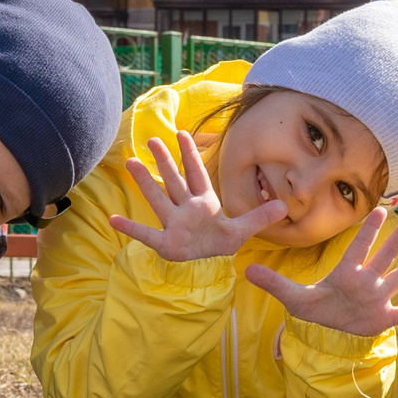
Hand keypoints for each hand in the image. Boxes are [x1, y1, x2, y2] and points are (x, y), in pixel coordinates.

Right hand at [109, 132, 286, 261]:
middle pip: (174, 181)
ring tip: (131, 163)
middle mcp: (186, 208)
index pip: (197, 174)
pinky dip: (131, 229)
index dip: (190, 154)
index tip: (181, 134)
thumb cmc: (219, 241)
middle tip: (152, 140)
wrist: (207, 263)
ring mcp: (174, 224)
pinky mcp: (166, 243)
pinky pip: (146, 234)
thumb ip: (259, 217)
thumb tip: (283, 205)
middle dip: (165, 161)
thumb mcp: (242, 230)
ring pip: (159, 199)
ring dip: (146, 183)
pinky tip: (113, 220)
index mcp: (204, 202)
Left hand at [245, 211, 397, 337]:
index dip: (368, 231)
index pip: (358, 248)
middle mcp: (366, 281)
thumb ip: (274, 282)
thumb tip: (246, 269)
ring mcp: (377, 298)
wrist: (329, 325)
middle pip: (384, 256)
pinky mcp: (384, 318)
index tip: (379, 209)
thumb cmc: (315, 305)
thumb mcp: (293, 297)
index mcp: (346, 273)